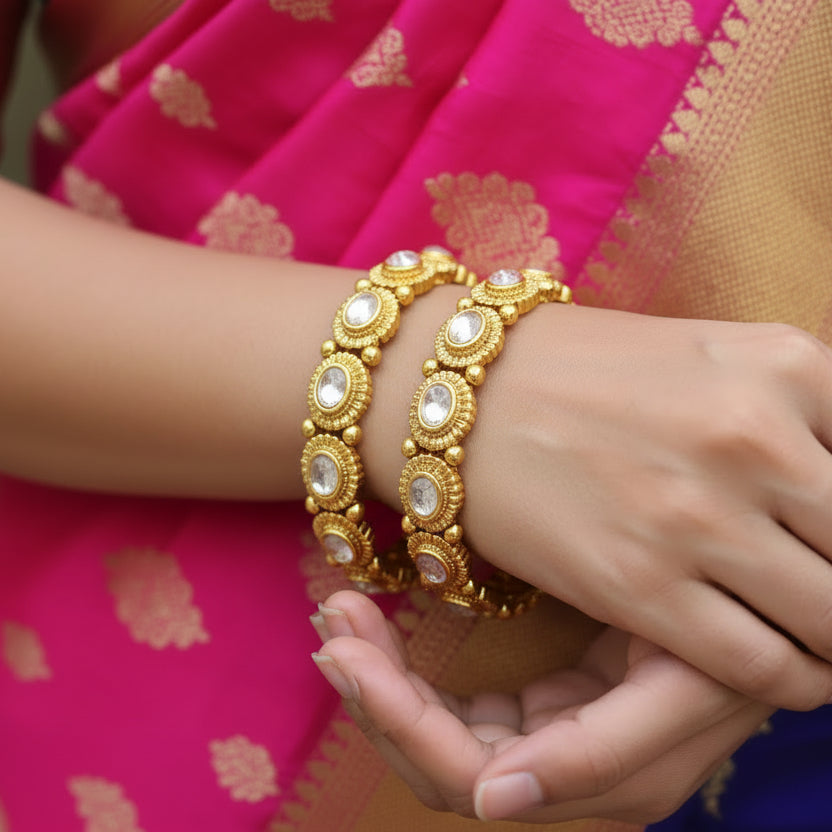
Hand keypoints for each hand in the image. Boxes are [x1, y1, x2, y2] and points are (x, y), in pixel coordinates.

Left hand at [311, 591, 772, 824]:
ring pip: (435, 730)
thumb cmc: (733, 646)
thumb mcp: (682, 699)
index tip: (346, 649)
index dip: (397, 717)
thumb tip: (491, 807)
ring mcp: (542, 741)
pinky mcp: (541, 709)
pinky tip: (379, 625)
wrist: (754, 610)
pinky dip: (410, 665)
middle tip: (331, 615)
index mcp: (586, 782)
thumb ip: (598, 760)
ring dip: (382, 673)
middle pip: (433, 757)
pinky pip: (454, 703)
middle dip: (374, 689)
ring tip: (340, 611)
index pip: (462, 773)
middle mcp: (552, 774)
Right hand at [455, 305, 831, 709]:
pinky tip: (778, 661)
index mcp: (786, 364)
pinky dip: (793, 681)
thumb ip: (807, 411)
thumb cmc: (588, 372)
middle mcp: (752, 438)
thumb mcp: (716, 355)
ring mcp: (694, 517)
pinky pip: (766, 668)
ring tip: (811, 629)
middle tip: (822, 583)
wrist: (466, 396)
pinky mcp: (639, 585)